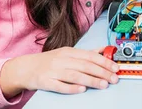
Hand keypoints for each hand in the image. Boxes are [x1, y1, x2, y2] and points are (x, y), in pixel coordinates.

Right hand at [0, 47, 118, 96]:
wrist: (26, 67)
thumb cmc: (49, 61)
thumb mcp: (68, 54)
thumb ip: (86, 53)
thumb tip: (104, 50)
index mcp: (69, 52)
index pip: (90, 56)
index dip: (104, 62)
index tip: (115, 68)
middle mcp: (62, 60)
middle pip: (85, 65)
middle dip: (101, 72)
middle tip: (113, 78)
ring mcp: (53, 70)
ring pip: (75, 75)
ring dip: (91, 80)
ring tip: (103, 85)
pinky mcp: (46, 81)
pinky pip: (60, 85)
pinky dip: (71, 87)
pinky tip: (81, 89)